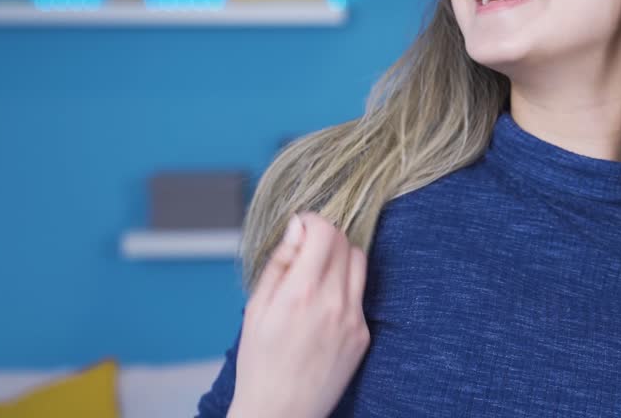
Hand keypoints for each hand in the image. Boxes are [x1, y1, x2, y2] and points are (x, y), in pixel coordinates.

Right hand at [228, 212, 370, 417]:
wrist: (282, 412)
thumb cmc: (260, 363)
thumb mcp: (256, 308)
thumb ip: (280, 263)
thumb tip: (297, 227)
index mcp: (302, 293)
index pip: (325, 232)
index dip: (311, 222)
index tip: (300, 229)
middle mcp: (333, 302)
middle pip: (345, 242)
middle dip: (325, 237)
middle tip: (305, 251)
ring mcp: (353, 319)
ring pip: (359, 263)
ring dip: (340, 257)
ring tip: (316, 275)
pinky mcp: (363, 335)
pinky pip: (360, 295)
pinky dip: (344, 288)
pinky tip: (322, 307)